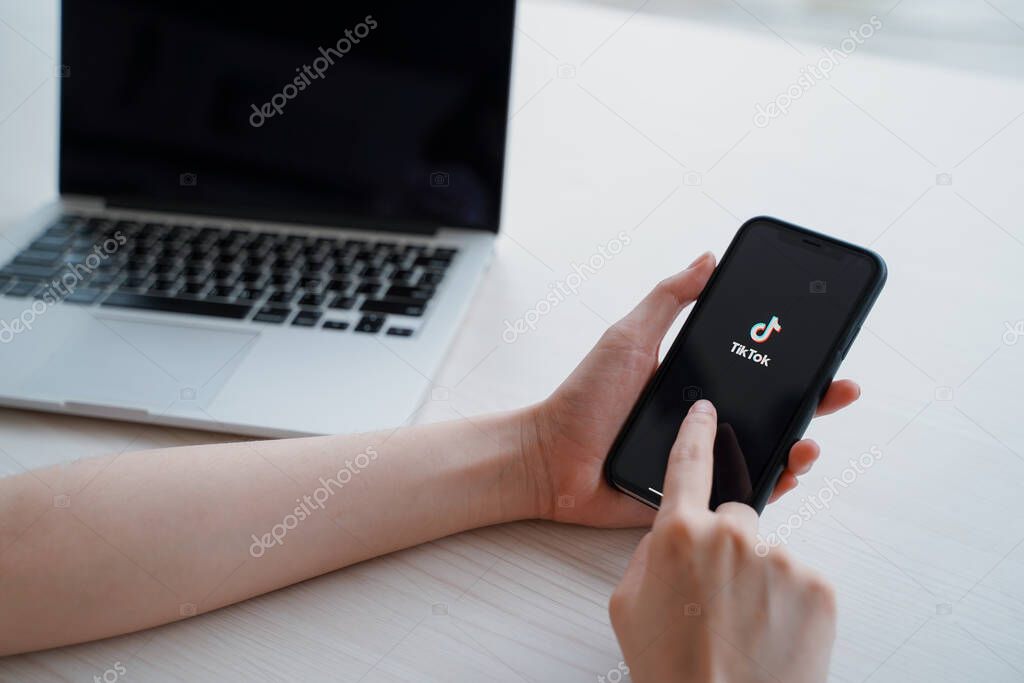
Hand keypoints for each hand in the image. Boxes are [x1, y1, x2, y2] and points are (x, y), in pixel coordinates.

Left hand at [525, 252, 859, 525]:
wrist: (550, 458)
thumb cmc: (585, 397)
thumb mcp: (629, 338)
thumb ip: (667, 299)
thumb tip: (707, 257)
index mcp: (695, 383)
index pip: (757, 370)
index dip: (794, 362)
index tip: (827, 348)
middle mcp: (706, 420)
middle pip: (773, 412)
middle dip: (815, 402)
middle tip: (842, 390)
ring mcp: (703, 459)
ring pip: (765, 455)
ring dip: (798, 447)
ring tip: (811, 439)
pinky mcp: (694, 496)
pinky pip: (739, 494)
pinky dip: (770, 488)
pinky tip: (788, 474)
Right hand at [609, 400, 836, 682]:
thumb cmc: (671, 669)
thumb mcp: (628, 605)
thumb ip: (649, 553)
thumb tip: (672, 535)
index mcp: (679, 533)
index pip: (688, 465)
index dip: (696, 433)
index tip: (706, 411)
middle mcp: (732, 534)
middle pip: (735, 516)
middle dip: (727, 546)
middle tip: (716, 598)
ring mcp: (781, 558)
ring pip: (766, 553)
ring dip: (757, 580)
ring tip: (742, 628)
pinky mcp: (818, 585)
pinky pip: (799, 580)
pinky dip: (787, 602)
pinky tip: (770, 634)